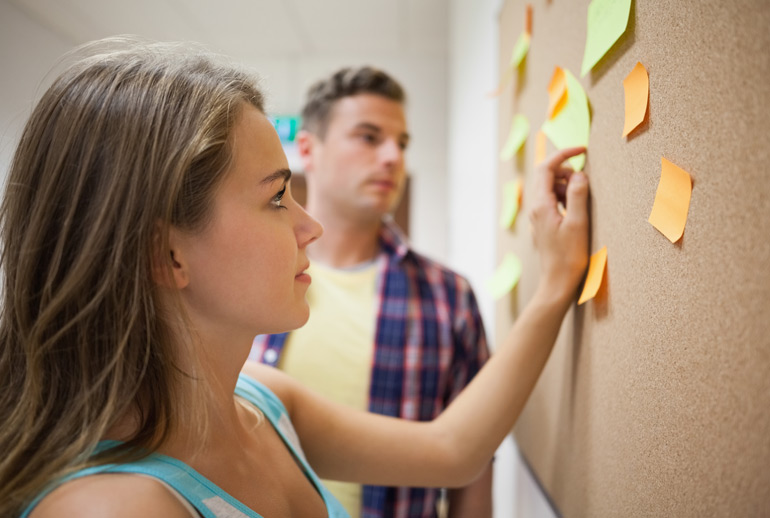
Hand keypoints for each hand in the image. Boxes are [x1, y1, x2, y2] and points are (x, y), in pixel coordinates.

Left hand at [529, 147, 589, 304]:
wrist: (557, 283)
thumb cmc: (569, 257)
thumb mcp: (578, 223)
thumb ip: (578, 195)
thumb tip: (579, 174)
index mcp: (541, 205)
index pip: (546, 167)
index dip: (563, 154)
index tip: (583, 150)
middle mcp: (535, 208)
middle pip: (547, 176)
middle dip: (567, 172)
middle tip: (585, 184)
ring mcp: (538, 217)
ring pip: (550, 189)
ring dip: (567, 186)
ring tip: (582, 201)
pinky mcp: (544, 225)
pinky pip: (553, 202)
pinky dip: (565, 198)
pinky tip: (577, 211)